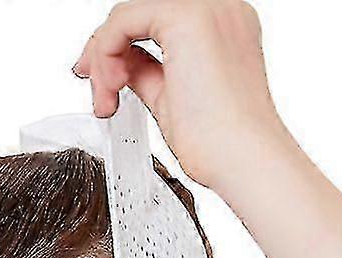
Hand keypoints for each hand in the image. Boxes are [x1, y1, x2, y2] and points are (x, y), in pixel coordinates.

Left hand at [72, 0, 287, 188]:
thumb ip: (145, 72)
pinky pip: (125, 18)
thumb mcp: (169, 97)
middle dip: (104, 53)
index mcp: (220, 27)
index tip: (103, 84)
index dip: (117, 49)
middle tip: (100, 95)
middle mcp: (220, 9)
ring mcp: (208, 8)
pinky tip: (112, 87)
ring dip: (104, 57)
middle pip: (139, 13)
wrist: (242, 159)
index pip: (153, 21)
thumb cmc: (218, 143)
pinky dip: (106, 53)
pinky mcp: (189, 18)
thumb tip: (120, 65)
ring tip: (107, 101)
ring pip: (128, 14)